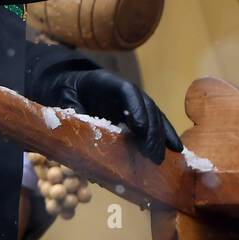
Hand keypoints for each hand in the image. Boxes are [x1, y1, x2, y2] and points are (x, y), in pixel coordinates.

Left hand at [43, 68, 182, 164]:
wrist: (69, 86)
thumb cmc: (65, 92)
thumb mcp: (63, 100)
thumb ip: (71, 114)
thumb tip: (77, 138)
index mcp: (105, 82)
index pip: (127, 91)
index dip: (136, 108)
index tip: (140, 129)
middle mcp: (124, 90)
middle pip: (146, 105)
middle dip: (152, 130)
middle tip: (152, 155)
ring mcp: (133, 101)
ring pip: (155, 114)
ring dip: (162, 136)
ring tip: (166, 157)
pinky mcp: (136, 113)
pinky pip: (155, 123)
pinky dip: (165, 135)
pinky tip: (175, 150)